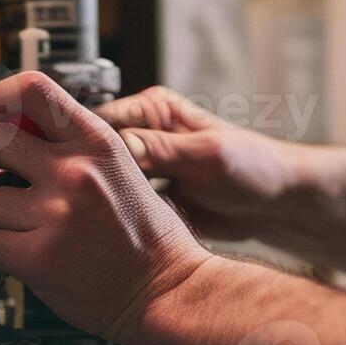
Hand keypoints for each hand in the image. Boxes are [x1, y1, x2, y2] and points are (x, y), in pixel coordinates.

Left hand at [0, 73, 208, 344]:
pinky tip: (35, 254)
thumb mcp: (121, 169)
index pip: (33, 90)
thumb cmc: (146, 236)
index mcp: (98, 143)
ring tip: (36, 229)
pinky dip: (6, 252)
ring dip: (3, 217)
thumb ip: (73, 147)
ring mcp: (57, 213)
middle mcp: (76, 171)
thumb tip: (14, 130)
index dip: (1, 98)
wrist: (168, 288)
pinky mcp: (39, 256)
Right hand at [95, 86, 312, 246]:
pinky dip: (113, 221)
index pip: (100, 120)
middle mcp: (144, 137)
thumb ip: (164, 148)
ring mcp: (145, 171)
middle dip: (83, 176)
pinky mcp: (150, 201)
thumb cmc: (257, 166)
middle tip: (75, 201)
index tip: (66, 166)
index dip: (80, 143)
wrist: (278, 205)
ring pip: (102, 185)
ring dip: (97, 201)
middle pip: (93, 154)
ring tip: (87, 219)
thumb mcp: (209, 154)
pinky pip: (119, 210)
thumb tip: (118, 142)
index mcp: (155, 111)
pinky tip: (107, 233)